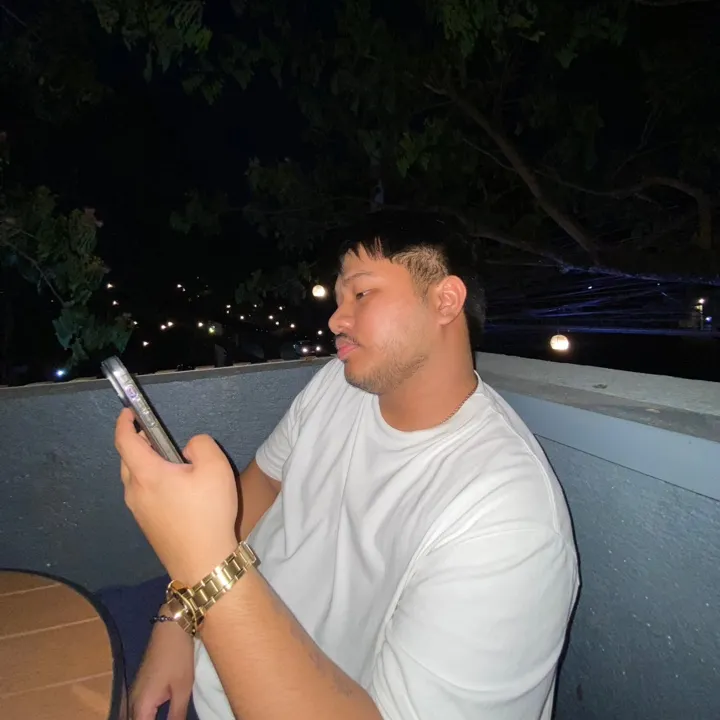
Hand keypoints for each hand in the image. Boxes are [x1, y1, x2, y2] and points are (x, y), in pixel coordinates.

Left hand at [115, 408, 237, 584]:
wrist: (203, 562)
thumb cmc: (208, 512)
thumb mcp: (216, 468)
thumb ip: (201, 444)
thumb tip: (188, 448)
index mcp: (147, 474)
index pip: (125, 441)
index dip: (124, 423)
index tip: (129, 412)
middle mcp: (135, 491)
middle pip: (127, 459)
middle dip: (137, 443)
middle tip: (156, 435)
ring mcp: (138, 511)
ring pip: (133, 478)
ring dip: (144, 464)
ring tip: (170, 462)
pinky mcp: (146, 525)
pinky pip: (142, 494)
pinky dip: (150, 482)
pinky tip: (175, 489)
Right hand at [130, 613, 194, 719]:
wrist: (172, 627)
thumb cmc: (178, 656)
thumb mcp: (182, 689)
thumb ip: (176, 715)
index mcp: (141, 706)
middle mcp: (131, 702)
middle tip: (170, 717)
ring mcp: (133, 693)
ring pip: (130, 718)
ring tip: (160, 716)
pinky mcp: (139, 686)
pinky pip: (134, 711)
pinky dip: (142, 717)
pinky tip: (152, 716)